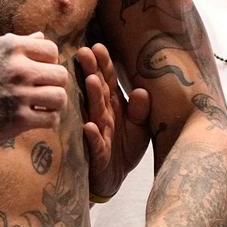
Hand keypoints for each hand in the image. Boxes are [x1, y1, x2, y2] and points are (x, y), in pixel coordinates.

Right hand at [0, 31, 69, 143]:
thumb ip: (17, 43)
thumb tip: (42, 36)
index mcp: (11, 47)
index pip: (52, 50)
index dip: (48, 62)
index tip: (38, 71)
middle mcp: (18, 69)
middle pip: (61, 74)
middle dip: (54, 83)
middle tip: (42, 90)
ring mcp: (18, 95)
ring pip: (60, 97)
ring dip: (54, 103)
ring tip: (44, 105)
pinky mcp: (18, 120)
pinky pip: (51, 118)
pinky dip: (49, 119)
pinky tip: (39, 118)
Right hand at [77, 42, 151, 198]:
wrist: (114, 179)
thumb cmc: (124, 147)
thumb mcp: (140, 127)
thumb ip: (142, 109)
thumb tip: (143, 91)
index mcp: (113, 105)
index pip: (108, 81)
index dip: (104, 64)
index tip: (98, 47)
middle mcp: (103, 115)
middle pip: (98, 91)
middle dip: (92, 71)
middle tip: (84, 53)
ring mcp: (100, 134)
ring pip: (96, 113)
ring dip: (93, 97)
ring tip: (91, 80)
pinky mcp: (98, 154)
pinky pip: (96, 144)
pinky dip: (93, 136)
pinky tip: (88, 127)